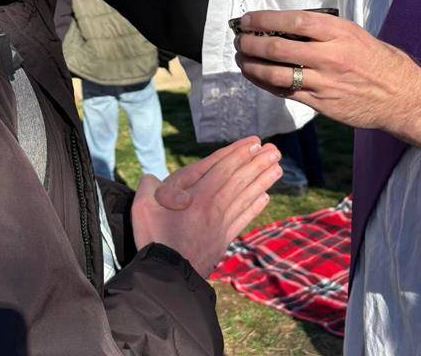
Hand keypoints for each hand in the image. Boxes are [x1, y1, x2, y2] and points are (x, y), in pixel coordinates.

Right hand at [131, 138, 281, 277]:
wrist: (168, 277)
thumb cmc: (154, 238)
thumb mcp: (142, 206)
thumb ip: (148, 185)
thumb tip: (153, 179)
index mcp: (196, 195)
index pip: (222, 167)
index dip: (239, 153)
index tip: (254, 143)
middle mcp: (213, 206)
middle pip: (238, 179)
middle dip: (257, 163)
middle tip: (275, 150)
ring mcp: (221, 223)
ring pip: (245, 196)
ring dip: (262, 181)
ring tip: (277, 168)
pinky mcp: (223, 239)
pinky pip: (243, 218)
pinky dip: (255, 206)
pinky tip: (264, 198)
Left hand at [233, 10, 420, 148]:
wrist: (401, 95)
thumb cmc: (374, 58)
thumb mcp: (352, 33)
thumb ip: (320, 29)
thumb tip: (281, 24)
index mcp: (337, 33)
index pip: (291, 21)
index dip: (263, 20)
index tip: (246, 19)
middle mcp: (329, 56)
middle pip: (277, 48)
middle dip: (251, 43)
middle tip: (239, 40)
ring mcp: (323, 82)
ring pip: (275, 74)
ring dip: (251, 66)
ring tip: (241, 59)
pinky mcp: (320, 103)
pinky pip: (285, 92)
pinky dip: (266, 83)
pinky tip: (256, 76)